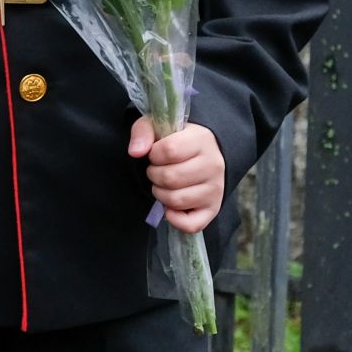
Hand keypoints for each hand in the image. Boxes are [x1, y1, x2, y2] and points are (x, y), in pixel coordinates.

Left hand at [128, 118, 224, 234]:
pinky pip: (192, 224)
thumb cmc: (177, 139)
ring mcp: (215, 189)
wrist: (204, 151)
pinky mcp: (213, 208)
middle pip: (170, 178)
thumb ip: (143, 132)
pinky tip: (169, 208)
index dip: (153, 154)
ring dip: (160, 194)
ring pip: (177, 200)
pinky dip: (175, 219)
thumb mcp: (158, 126)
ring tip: (163, 184)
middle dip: (154, 175)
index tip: (155, 153)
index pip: (169, 150)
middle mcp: (213, 165)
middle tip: (157, 170)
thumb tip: (135, 152)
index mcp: (202, 140)